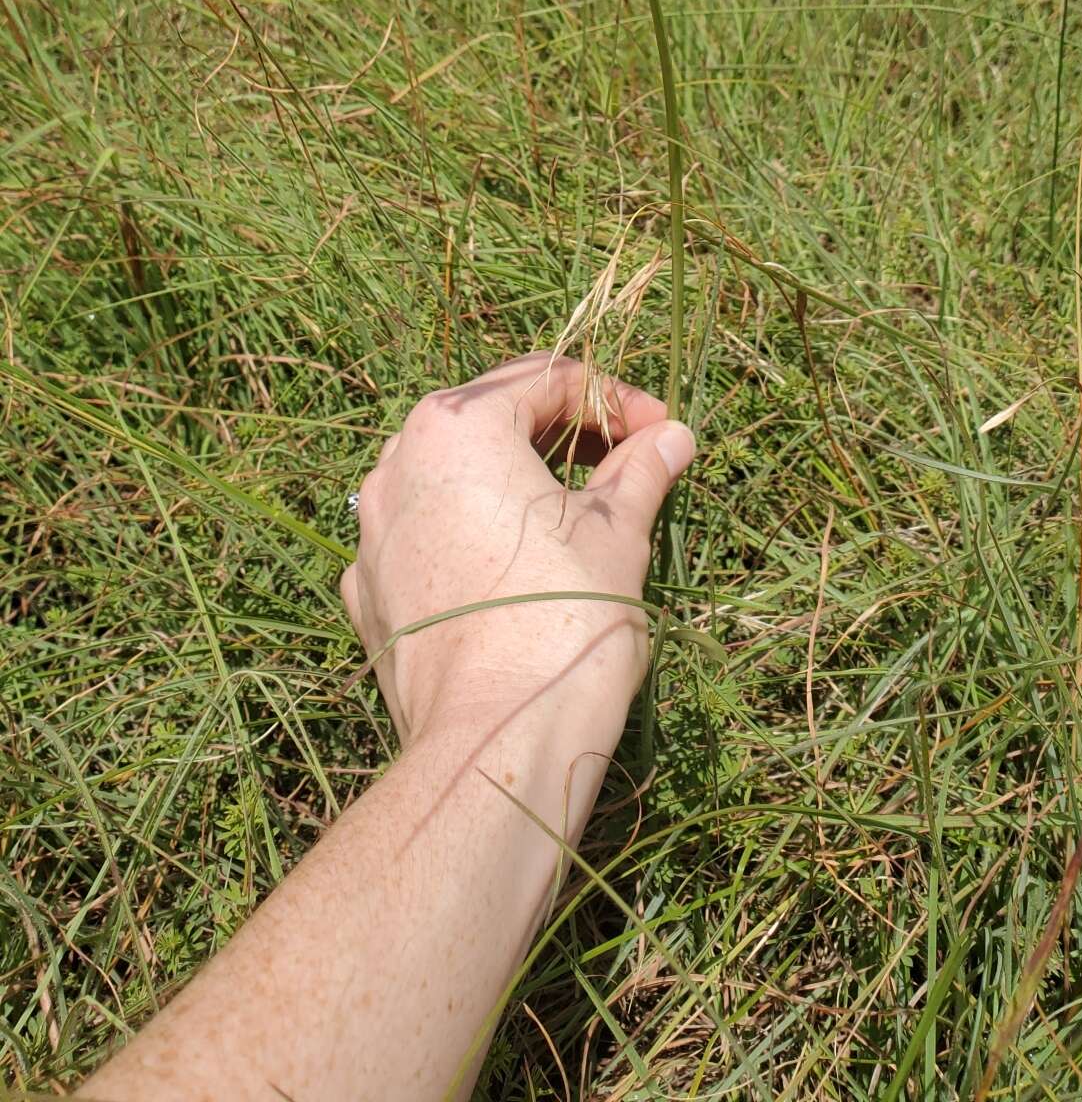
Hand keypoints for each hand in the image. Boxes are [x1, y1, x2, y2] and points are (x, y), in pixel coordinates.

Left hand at [341, 352, 694, 749]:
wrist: (493, 744)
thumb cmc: (565, 619)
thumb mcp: (618, 532)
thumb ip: (641, 471)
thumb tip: (672, 437)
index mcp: (457, 425)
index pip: (549, 379)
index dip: (616, 400)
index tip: (660, 434)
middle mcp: (398, 461)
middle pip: (493, 418)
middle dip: (566, 434)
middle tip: (628, 464)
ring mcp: (373, 529)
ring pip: (454, 476)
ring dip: (516, 481)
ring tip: (578, 513)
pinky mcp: (368, 589)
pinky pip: (425, 536)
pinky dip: (472, 534)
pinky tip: (518, 568)